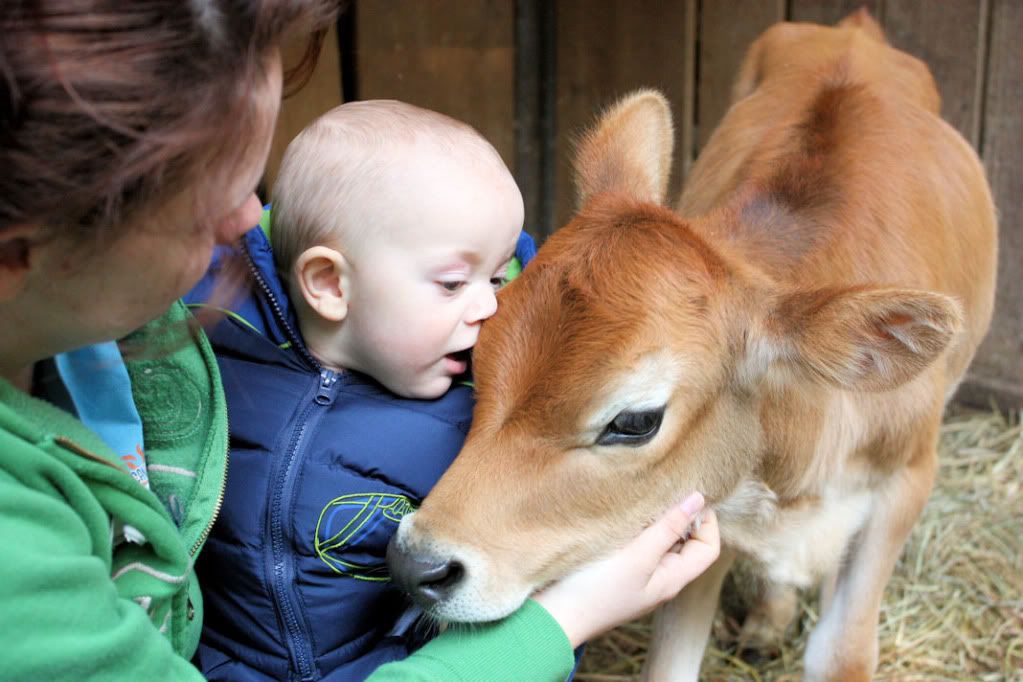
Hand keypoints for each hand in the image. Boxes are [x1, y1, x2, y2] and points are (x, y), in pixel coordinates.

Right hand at [533, 493, 719, 646]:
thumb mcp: (638, 556)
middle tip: (661, 492)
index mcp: (672, 579)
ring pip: (659, 541)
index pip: (708, 548)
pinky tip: (620, 515)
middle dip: (680, 516)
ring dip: (654, 520)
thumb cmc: (596, 591)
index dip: (706, 521)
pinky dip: (634, 527)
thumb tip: (698, 499)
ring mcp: (636, 575)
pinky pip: (636, 544)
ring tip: (640, 501)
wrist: (554, 616)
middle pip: (685, 543)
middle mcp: (658, 578)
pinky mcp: (615, 569)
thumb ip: (668, 528)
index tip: (687, 497)